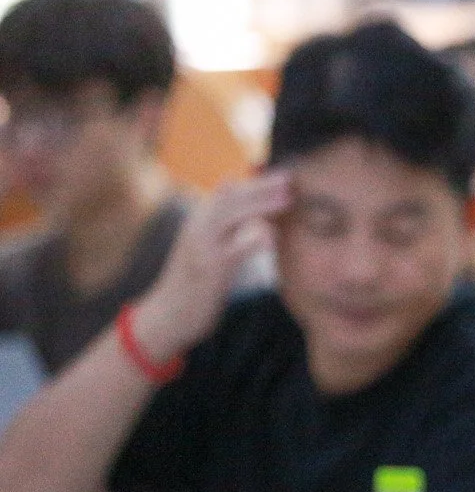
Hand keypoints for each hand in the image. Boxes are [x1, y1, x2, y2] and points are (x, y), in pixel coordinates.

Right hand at [128, 172, 292, 362]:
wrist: (168, 315)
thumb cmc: (191, 285)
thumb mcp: (203, 252)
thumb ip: (221, 231)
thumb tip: (240, 211)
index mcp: (196, 223)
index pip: (224, 192)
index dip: (251, 182)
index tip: (278, 175)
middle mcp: (196, 229)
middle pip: (229, 198)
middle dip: (259, 186)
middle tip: (288, 178)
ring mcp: (202, 248)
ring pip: (231, 216)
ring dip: (260, 204)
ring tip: (287, 198)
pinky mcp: (209, 270)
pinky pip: (235, 249)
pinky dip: (255, 240)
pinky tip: (273, 236)